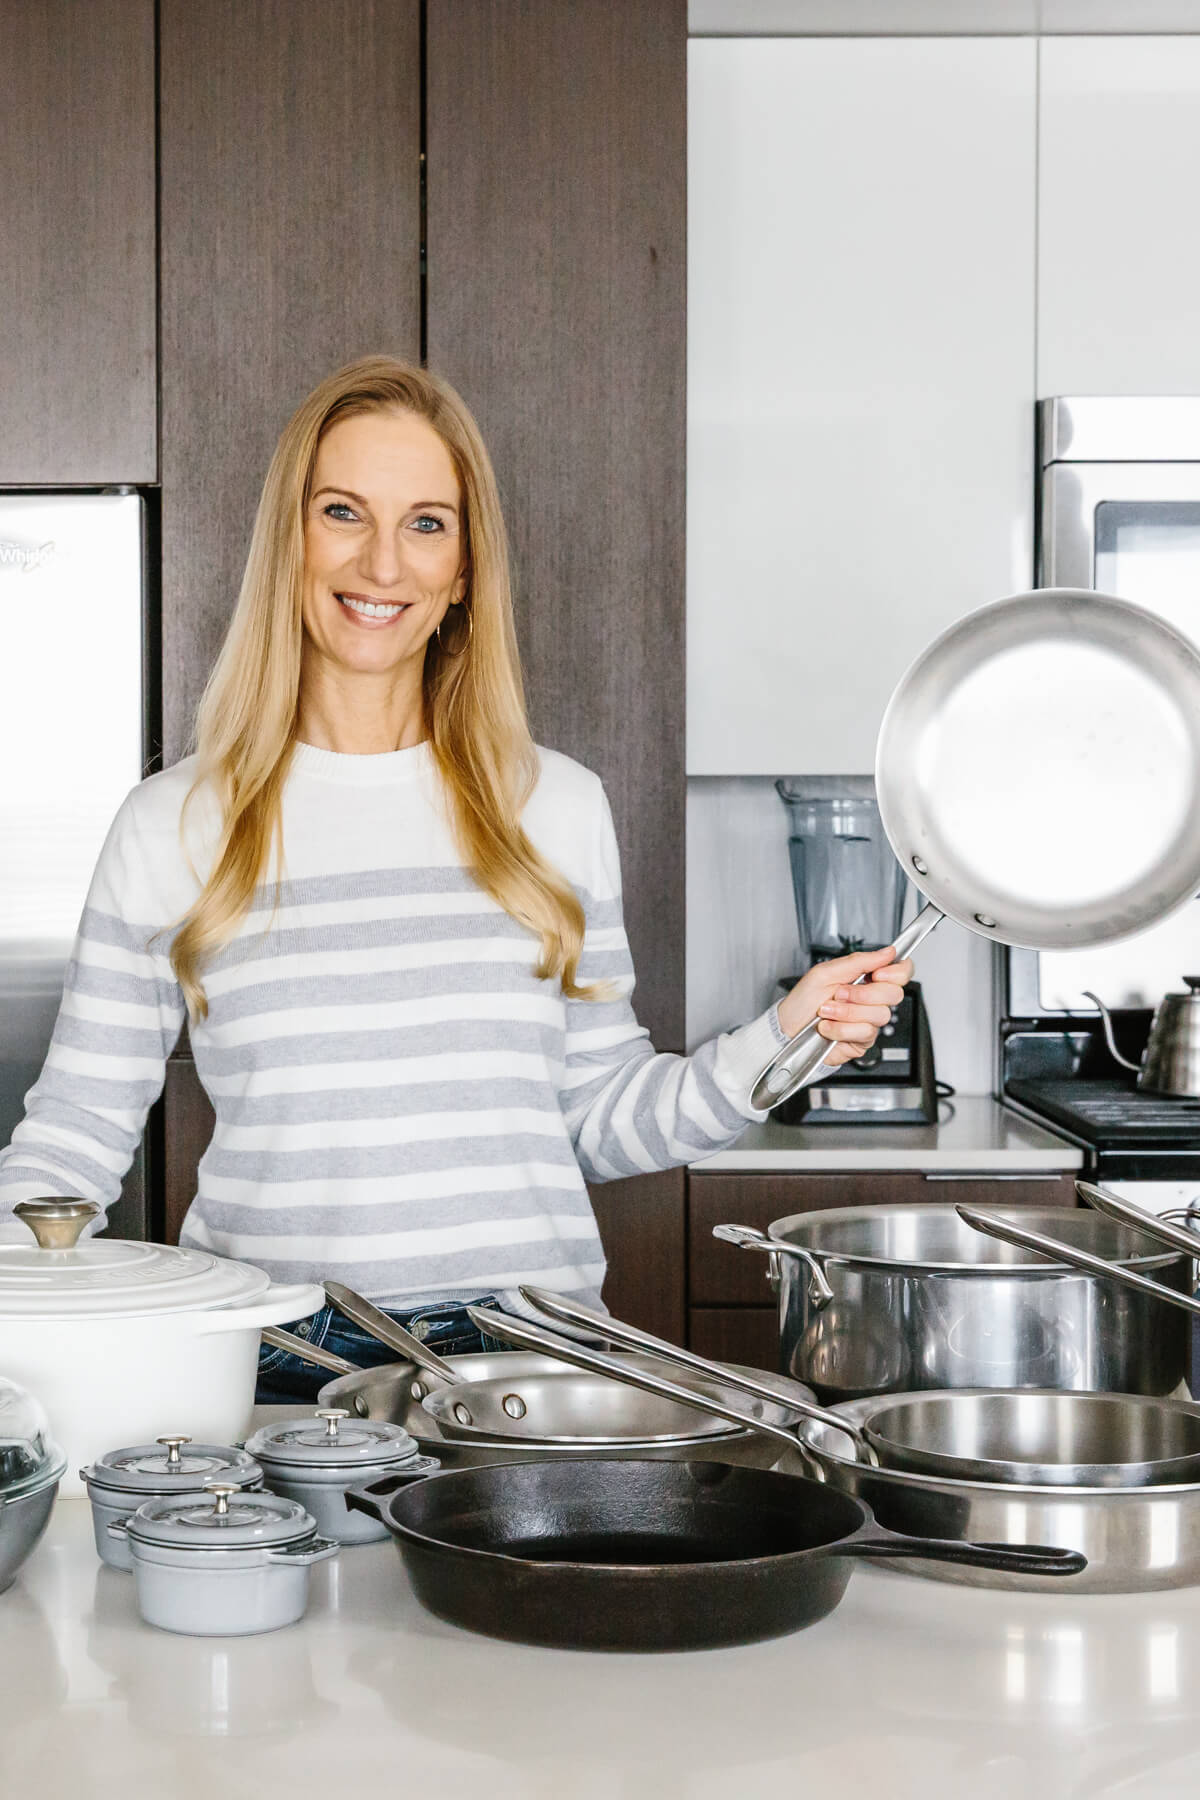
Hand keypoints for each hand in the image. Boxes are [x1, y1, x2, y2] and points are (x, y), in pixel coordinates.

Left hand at [775, 946, 914, 1068]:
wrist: (788, 1028)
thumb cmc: (803, 1001)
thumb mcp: (825, 972)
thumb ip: (858, 961)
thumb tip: (887, 952)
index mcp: (866, 978)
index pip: (901, 971)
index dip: (897, 971)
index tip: (879, 973)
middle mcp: (871, 1000)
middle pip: (894, 994)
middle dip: (863, 993)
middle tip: (840, 993)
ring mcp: (868, 1021)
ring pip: (879, 1015)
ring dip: (847, 1012)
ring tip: (827, 1011)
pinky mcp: (863, 1041)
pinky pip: (865, 1032)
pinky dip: (841, 1028)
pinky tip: (828, 1027)